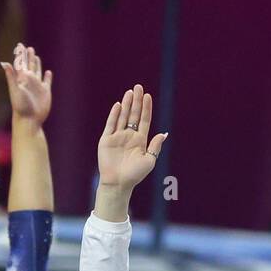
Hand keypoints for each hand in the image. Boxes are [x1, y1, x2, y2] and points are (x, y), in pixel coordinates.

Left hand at [2, 43, 52, 125]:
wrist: (29, 120)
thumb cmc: (20, 106)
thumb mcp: (15, 90)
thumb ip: (11, 76)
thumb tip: (5, 63)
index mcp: (22, 79)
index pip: (21, 63)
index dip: (21, 54)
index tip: (20, 45)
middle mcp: (30, 81)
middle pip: (30, 65)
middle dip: (29, 56)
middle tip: (29, 48)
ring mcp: (38, 87)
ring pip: (38, 72)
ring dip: (37, 64)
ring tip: (36, 57)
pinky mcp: (45, 93)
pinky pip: (47, 82)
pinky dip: (47, 77)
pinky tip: (48, 73)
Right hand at [96, 85, 168, 212]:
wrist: (118, 183)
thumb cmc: (135, 175)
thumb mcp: (149, 160)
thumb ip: (155, 146)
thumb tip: (164, 133)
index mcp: (140, 140)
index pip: (144, 120)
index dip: (146, 108)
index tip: (148, 96)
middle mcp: (129, 136)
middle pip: (133, 115)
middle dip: (136, 101)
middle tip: (138, 87)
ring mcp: (117, 137)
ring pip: (122, 117)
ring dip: (126, 104)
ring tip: (129, 92)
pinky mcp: (106, 140)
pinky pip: (111, 125)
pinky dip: (114, 115)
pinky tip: (118, 105)